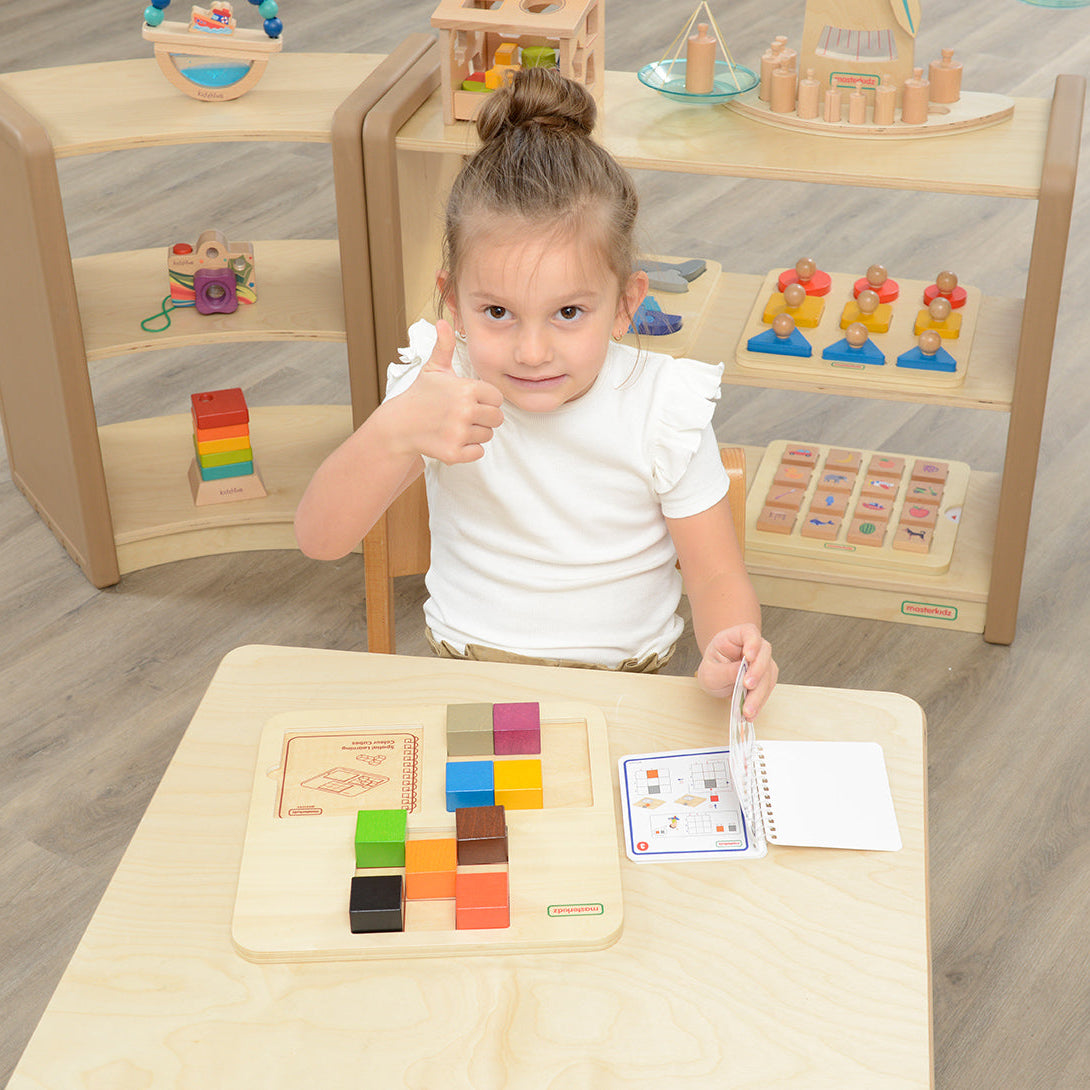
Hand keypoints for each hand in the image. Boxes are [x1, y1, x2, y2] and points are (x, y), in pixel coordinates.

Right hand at [395, 320, 503, 463]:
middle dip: (484, 417)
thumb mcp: (434, 368)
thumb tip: (442, 321)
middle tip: (464, 415)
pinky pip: (479, 452)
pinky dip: (469, 449)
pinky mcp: (454, 453)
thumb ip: (444, 346)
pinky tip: (453, 438)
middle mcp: (465, 410)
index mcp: (467, 389)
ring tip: (456, 425)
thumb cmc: (420, 395)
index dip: (486, 399)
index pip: (497, 398)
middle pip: (497, 418)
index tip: (469, 400)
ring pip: (488, 435)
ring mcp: (459, 433)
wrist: (399, 425)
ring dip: (476, 432)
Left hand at [697, 624, 777, 719]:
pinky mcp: (767, 676)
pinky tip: (751, 712)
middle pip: (763, 654)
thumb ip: (725, 671)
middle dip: (757, 672)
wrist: (717, 677)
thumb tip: (741, 673)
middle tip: (747, 686)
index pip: (749, 632)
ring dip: (759, 693)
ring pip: (768, 674)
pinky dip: (760, 702)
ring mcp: (762, 661)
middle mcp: (753, 646)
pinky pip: (768, 688)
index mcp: (735, 637)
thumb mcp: (710, 671)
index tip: (748, 657)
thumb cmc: (712, 668)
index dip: (752, 643)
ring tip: (747, 710)